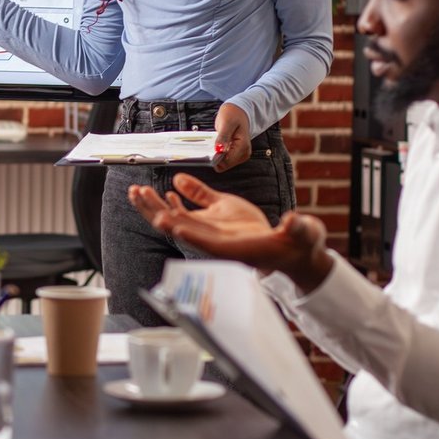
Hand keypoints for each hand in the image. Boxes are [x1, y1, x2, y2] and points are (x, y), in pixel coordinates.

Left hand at [127, 173, 334, 290]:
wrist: (293, 248)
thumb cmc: (298, 245)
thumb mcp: (301, 234)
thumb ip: (296, 228)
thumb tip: (293, 223)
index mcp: (237, 248)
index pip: (209, 243)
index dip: (191, 234)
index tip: (173, 223)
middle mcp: (219, 242)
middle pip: (182, 228)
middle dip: (159, 213)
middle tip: (139, 196)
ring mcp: (214, 231)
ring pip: (178, 218)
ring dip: (158, 205)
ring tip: (138, 191)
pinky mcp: (217, 219)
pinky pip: (191, 210)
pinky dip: (177, 201)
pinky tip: (167, 190)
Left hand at [212, 103, 251, 170]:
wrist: (239, 111)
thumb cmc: (234, 114)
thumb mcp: (227, 123)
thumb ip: (223, 137)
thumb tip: (219, 149)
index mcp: (243, 146)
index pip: (226, 163)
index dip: (215, 158)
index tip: (210, 149)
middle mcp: (243, 153)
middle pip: (224, 165)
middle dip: (216, 156)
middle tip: (214, 143)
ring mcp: (240, 155)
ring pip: (223, 163)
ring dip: (217, 155)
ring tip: (218, 142)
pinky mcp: (236, 154)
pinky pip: (224, 159)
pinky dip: (219, 153)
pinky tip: (219, 144)